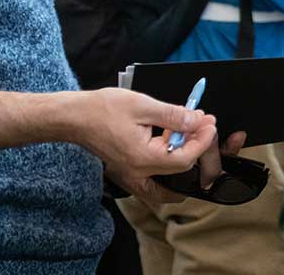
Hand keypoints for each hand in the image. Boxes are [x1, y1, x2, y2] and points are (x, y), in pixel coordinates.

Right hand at [70, 88, 215, 202]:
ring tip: (188, 129)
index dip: (202, 141)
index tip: (210, 124)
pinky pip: (155, 174)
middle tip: (202, 125)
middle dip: (196, 148)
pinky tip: (170, 136)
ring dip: (183, 154)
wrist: (73, 117)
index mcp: (143, 160)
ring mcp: (132, 175)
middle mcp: (138, 174)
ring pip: (168, 177)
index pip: (185, 159)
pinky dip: (167, 157)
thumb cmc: (102, 110)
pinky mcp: (128, 170)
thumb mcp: (143, 106)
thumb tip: (197, 120)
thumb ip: (173, 116)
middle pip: (179, 171)